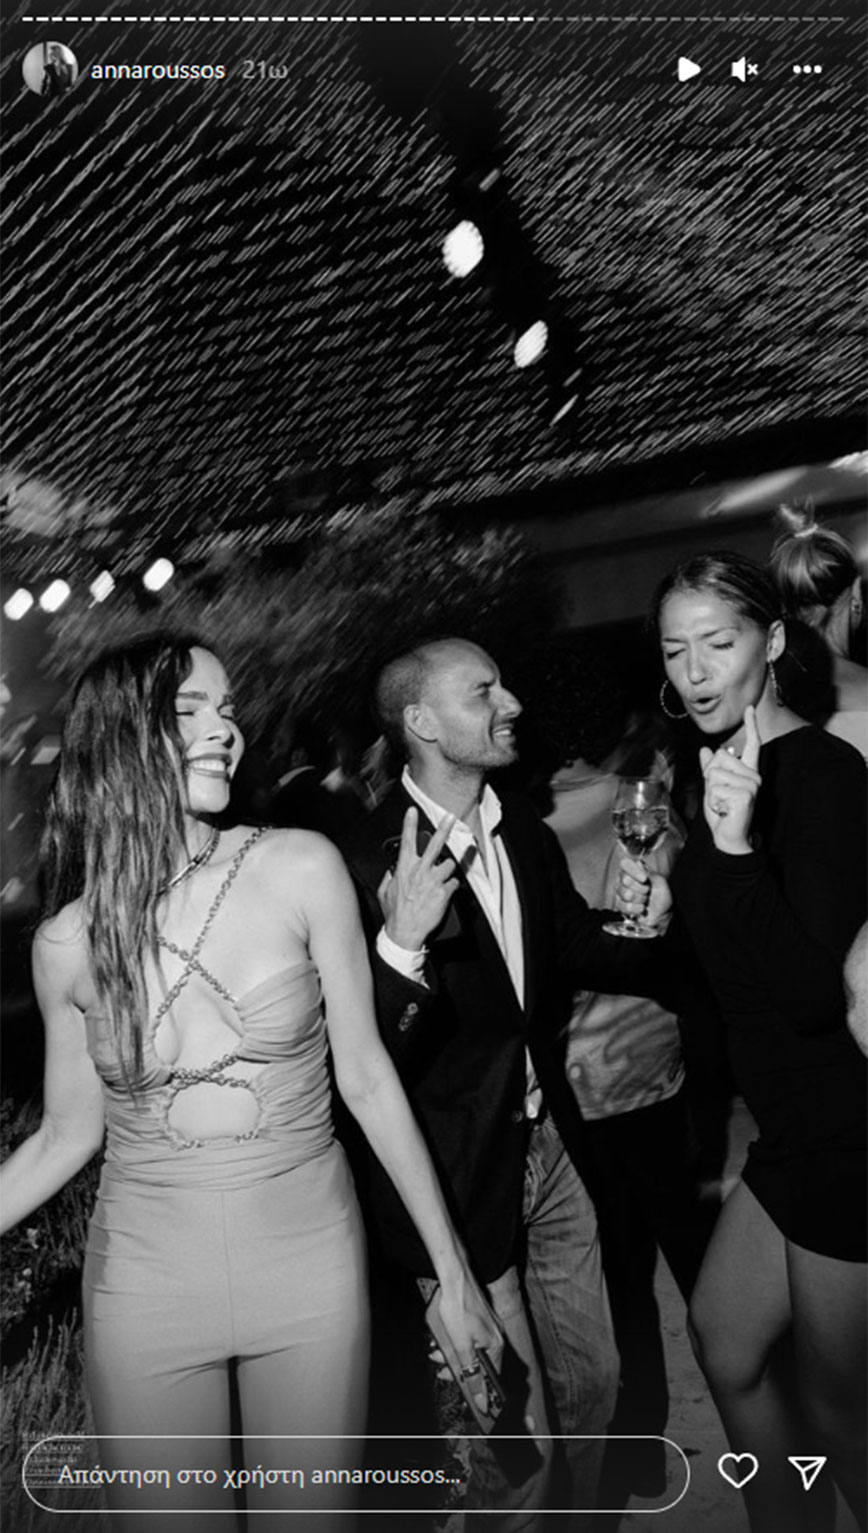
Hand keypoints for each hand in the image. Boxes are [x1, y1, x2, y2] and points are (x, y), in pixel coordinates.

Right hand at [379, 807, 459, 949]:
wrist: (404, 933)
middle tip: (450, 817)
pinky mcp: (444, 892)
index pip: (406, 841)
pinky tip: (443, 895)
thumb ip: (389, 878)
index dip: (409, 824)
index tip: (412, 811)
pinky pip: (454, 883)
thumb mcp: (385, 892)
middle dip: (444, 829)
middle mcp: (420, 871)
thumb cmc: (395, 914)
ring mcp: (433, 881)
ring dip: (448, 871)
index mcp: (404, 869)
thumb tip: (391, 872)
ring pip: (449, 865)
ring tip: (441, 879)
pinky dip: (451, 888)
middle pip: (435, 845)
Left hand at [435, 1269, 503, 1418]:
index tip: (465, 1396)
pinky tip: (442, 1338)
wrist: (454, 1276)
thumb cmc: (458, 1308)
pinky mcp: (479, 1318)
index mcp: (496, 1346)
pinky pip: (468, 1337)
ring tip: (437, 1351)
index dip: (477, 1389)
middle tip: (442, 1370)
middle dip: (458, 1368)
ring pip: (471, 1349)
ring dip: (453, 1354)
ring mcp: (488, 1326)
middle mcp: (496, 1337)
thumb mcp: (461, 1347)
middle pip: (479, 1363)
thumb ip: (471, 1374)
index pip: (490, 1378)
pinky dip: (455, 1342)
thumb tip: (483, 1402)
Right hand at [616, 858, 672, 929]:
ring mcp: (620, 892)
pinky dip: (637, 909)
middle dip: (642, 888)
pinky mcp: (619, 905)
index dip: (634, 871)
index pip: (625, 863)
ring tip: (646, 900)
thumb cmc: (662, 896)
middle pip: (625, 880)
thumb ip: (649, 873)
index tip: (645, 879)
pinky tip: (641, 908)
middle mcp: (624, 879)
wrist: (662, 914)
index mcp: (634, 870)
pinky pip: (625, 906)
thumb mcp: (660, 882)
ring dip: (641, 899)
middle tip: (648, 891)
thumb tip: (638, 863)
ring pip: (626, 894)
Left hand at [699, 704, 761, 851]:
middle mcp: (753, 776)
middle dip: (710, 777)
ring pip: (715, 774)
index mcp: (747, 771)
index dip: (750, 725)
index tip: (749, 707)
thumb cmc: (722, 813)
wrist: (728, 837)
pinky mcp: (745, 795)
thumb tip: (705, 749)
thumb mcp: (712, 788)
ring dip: (711, 792)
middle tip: (720, 797)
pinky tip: (724, 810)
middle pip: (720, 757)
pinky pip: (715, 789)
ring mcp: (751, 785)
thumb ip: (710, 770)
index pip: (751, 744)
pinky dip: (713, 802)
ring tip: (722, 804)